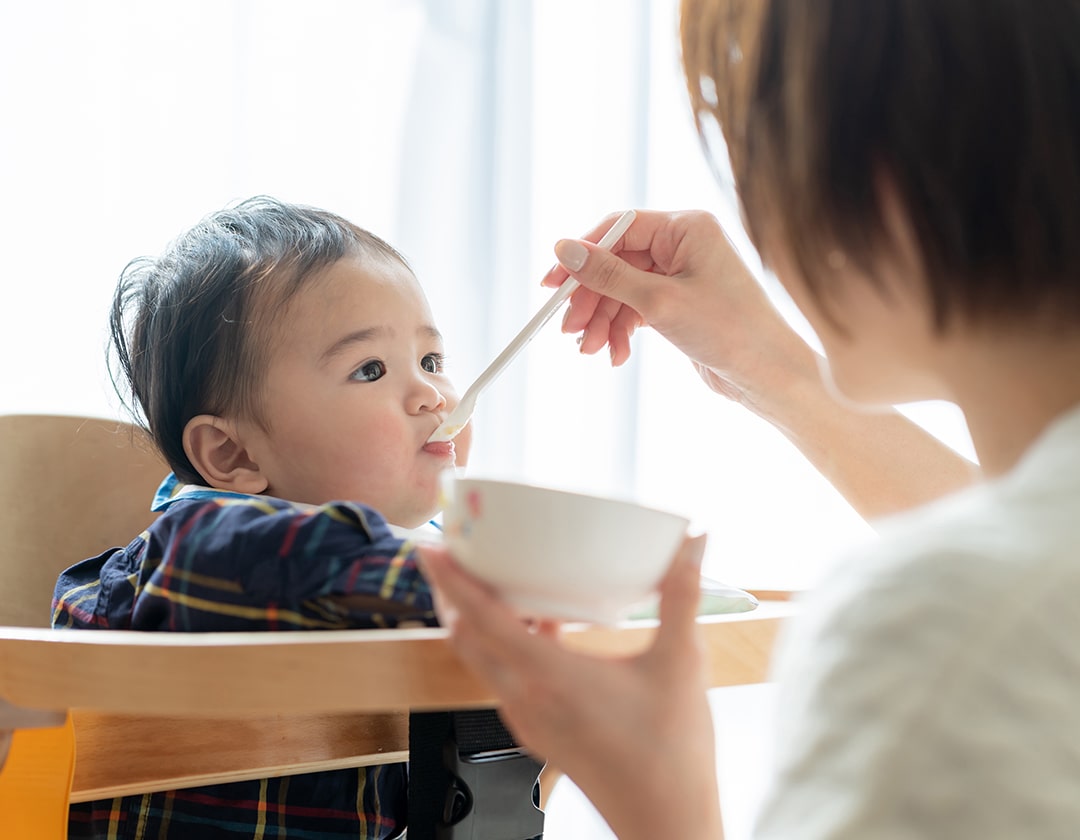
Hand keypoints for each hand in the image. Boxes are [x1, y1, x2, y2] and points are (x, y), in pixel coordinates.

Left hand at [418, 535, 724, 839]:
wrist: (664, 820)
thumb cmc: (670, 753)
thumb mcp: (681, 664)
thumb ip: (682, 598)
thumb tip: (692, 547)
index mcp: (550, 677)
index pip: (482, 620)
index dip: (452, 581)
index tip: (431, 549)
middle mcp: (527, 698)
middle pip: (466, 638)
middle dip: (452, 594)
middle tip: (455, 554)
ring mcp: (528, 718)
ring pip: (481, 660)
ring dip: (476, 621)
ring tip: (494, 582)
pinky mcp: (538, 731)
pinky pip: (503, 679)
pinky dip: (503, 646)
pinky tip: (540, 626)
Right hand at [544, 209, 810, 406]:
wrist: (769, 376)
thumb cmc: (728, 331)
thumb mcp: (659, 302)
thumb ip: (608, 275)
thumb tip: (564, 249)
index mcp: (686, 228)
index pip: (619, 228)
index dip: (582, 255)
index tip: (552, 284)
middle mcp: (685, 245)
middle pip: (617, 262)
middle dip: (591, 299)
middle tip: (569, 330)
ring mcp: (682, 275)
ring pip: (624, 291)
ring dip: (603, 321)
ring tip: (591, 351)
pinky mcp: (681, 304)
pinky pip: (637, 309)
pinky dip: (622, 331)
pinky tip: (615, 355)